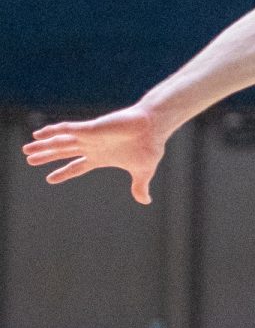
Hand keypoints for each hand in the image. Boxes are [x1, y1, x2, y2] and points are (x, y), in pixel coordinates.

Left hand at [22, 106, 164, 204]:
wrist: (154, 126)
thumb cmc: (149, 146)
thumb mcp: (143, 171)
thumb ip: (140, 186)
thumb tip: (145, 201)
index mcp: (101, 157)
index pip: (77, 166)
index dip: (63, 173)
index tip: (50, 179)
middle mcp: (92, 146)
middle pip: (64, 153)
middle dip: (46, 157)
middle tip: (30, 160)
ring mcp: (90, 137)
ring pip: (61, 142)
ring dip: (43, 146)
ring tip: (26, 149)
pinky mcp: (91, 128)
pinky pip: (67, 129)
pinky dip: (52, 131)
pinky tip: (39, 133)